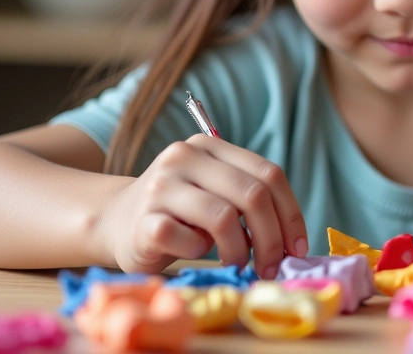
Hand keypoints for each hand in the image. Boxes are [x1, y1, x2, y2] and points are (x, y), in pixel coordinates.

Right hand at [101, 134, 306, 277]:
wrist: (114, 222)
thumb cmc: (179, 213)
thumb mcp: (215, 192)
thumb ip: (247, 199)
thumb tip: (292, 239)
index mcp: (210, 146)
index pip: (269, 173)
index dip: (291, 213)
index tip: (297, 247)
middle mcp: (185, 156)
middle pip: (252, 194)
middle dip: (271, 238)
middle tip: (272, 266)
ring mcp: (162, 186)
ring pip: (224, 217)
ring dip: (239, 250)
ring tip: (236, 263)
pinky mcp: (143, 220)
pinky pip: (188, 240)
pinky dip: (199, 253)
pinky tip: (194, 252)